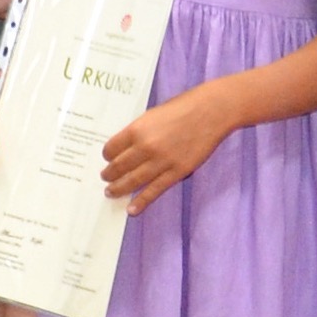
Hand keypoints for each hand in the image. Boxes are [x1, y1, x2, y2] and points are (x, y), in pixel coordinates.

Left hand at [98, 86, 233, 211]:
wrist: (212, 111)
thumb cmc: (183, 107)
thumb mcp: (153, 114)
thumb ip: (139, 130)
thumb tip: (127, 146)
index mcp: (137, 129)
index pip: (112, 148)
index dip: (107, 155)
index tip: (107, 158)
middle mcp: (146, 147)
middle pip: (119, 167)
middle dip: (109, 174)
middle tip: (105, 178)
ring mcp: (162, 162)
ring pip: (134, 181)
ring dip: (119, 189)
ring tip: (111, 192)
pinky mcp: (177, 172)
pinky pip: (155, 190)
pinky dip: (141, 201)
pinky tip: (131, 209)